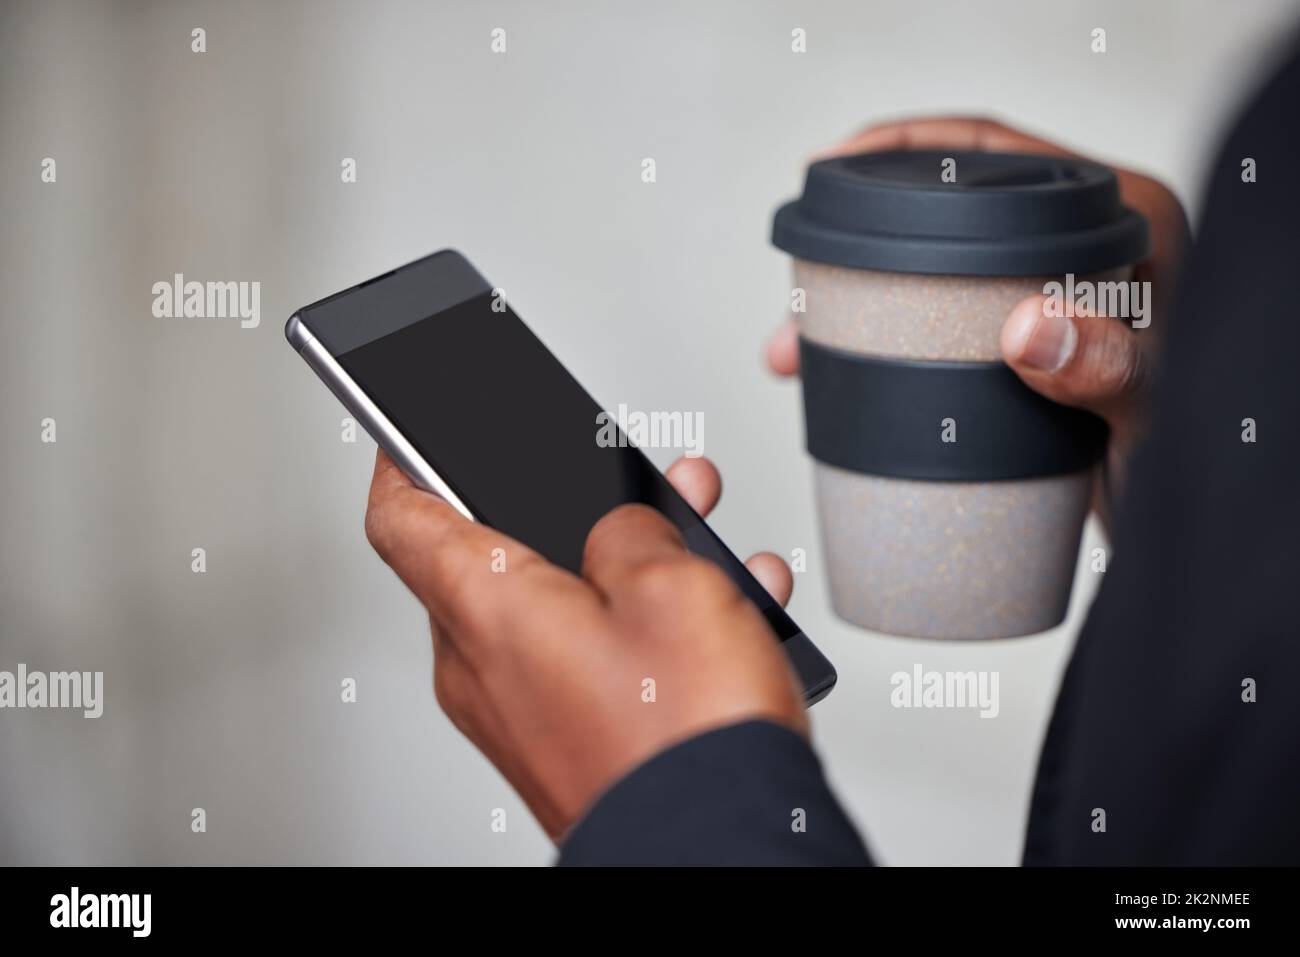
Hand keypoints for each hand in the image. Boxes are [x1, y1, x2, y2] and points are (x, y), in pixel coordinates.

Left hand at [364, 449, 805, 840]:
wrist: (720, 855)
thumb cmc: (684, 739)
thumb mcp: (670, 584)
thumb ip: (631, 530)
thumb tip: (622, 530)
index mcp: (485, 609)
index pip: (401, 516)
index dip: (400, 457)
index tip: (409, 428)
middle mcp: (483, 669)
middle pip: (498, 555)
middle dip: (569, 507)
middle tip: (627, 485)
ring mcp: (523, 716)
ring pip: (559, 607)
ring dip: (623, 566)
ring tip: (698, 547)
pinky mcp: (565, 748)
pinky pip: (590, 663)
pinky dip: (641, 629)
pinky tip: (715, 620)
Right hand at [768, 116, 1190, 523]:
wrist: (1198, 535)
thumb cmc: (1199, 453)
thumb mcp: (1154, 405)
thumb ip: (1105, 363)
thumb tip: (1029, 329)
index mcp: (1127, 222)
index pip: (1000, 157)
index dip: (908, 146)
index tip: (834, 166)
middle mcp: (1085, 255)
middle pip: (951, 221)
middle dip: (860, 247)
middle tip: (800, 284)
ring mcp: (1053, 308)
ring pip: (934, 283)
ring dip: (857, 312)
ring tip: (794, 351)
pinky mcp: (1027, 361)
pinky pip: (940, 338)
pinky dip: (884, 358)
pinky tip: (837, 383)